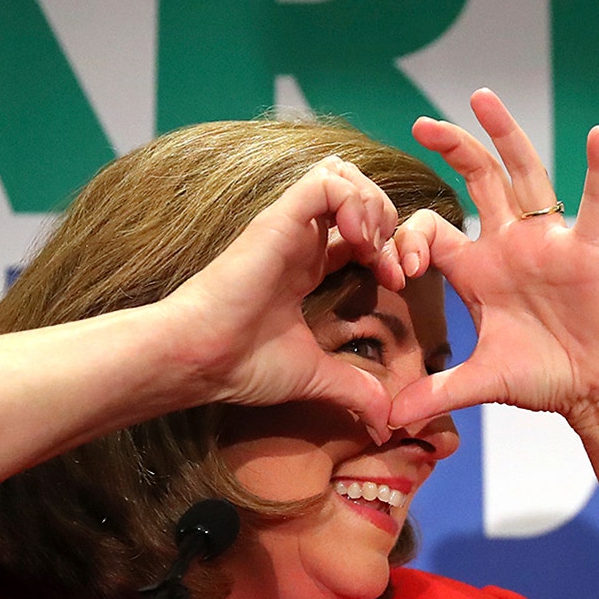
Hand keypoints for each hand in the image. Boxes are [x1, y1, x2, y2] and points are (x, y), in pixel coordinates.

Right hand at [162, 155, 405, 440]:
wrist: (201, 359)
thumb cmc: (242, 365)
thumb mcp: (315, 376)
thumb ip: (354, 390)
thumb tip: (385, 424)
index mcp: (306, 266)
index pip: (360, 230)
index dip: (389, 248)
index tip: (397, 284)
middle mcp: (299, 239)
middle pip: (357, 193)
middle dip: (391, 221)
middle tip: (394, 265)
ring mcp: (288, 225)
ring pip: (344, 174)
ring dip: (375, 205)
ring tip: (374, 247)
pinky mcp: (278, 219)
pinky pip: (327, 181)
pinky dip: (354, 201)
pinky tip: (359, 240)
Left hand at [388, 90, 598, 431]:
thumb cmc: (546, 378)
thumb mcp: (483, 382)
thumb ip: (437, 392)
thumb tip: (388, 420)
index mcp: (479, 270)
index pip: (434, 230)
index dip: (409, 239)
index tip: (397, 265)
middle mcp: (511, 245)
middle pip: (478, 182)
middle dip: (451, 150)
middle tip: (422, 123)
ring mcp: (550, 242)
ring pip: (525, 174)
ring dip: (505, 135)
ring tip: (482, 97)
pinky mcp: (589, 250)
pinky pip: (596, 203)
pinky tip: (598, 134)